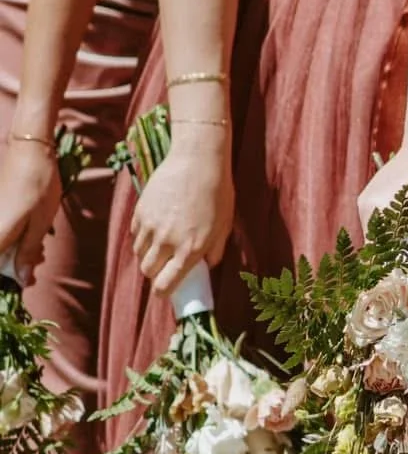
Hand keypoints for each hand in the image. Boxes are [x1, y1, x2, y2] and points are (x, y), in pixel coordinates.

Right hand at [0, 139, 61, 280]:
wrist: (28, 151)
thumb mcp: (39, 223)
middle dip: (14, 266)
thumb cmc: (38, 186)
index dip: (8, 278)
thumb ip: (26, 252)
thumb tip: (20, 280)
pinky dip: (12, 239)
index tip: (26, 281)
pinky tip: (29, 236)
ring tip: (38, 249)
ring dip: (15, 253)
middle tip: (38, 260)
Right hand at [131, 136, 233, 294]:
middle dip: (155, 274)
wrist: (198, 161)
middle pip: (148, 271)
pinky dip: (143, 236)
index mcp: (190, 249)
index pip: (166, 284)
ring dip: (149, 255)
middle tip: (165, 267)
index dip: (163, 293)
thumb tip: (206, 267)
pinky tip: (156, 227)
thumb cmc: (218, 194)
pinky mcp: (139, 212)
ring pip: (139, 253)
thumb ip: (215, 251)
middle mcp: (167, 242)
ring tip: (163, 245)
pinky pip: (135, 234)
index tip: (165, 292)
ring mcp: (150, 227)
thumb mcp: (225, 226)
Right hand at [358, 143, 407, 253]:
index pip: (382, 257)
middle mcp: (366, 211)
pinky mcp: (368, 194)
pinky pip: (378, 220)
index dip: (397, 268)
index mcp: (381, 217)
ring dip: (395, 239)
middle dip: (398, 254)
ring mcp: (364, 202)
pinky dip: (392, 225)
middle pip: (379, 246)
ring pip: (378, 233)